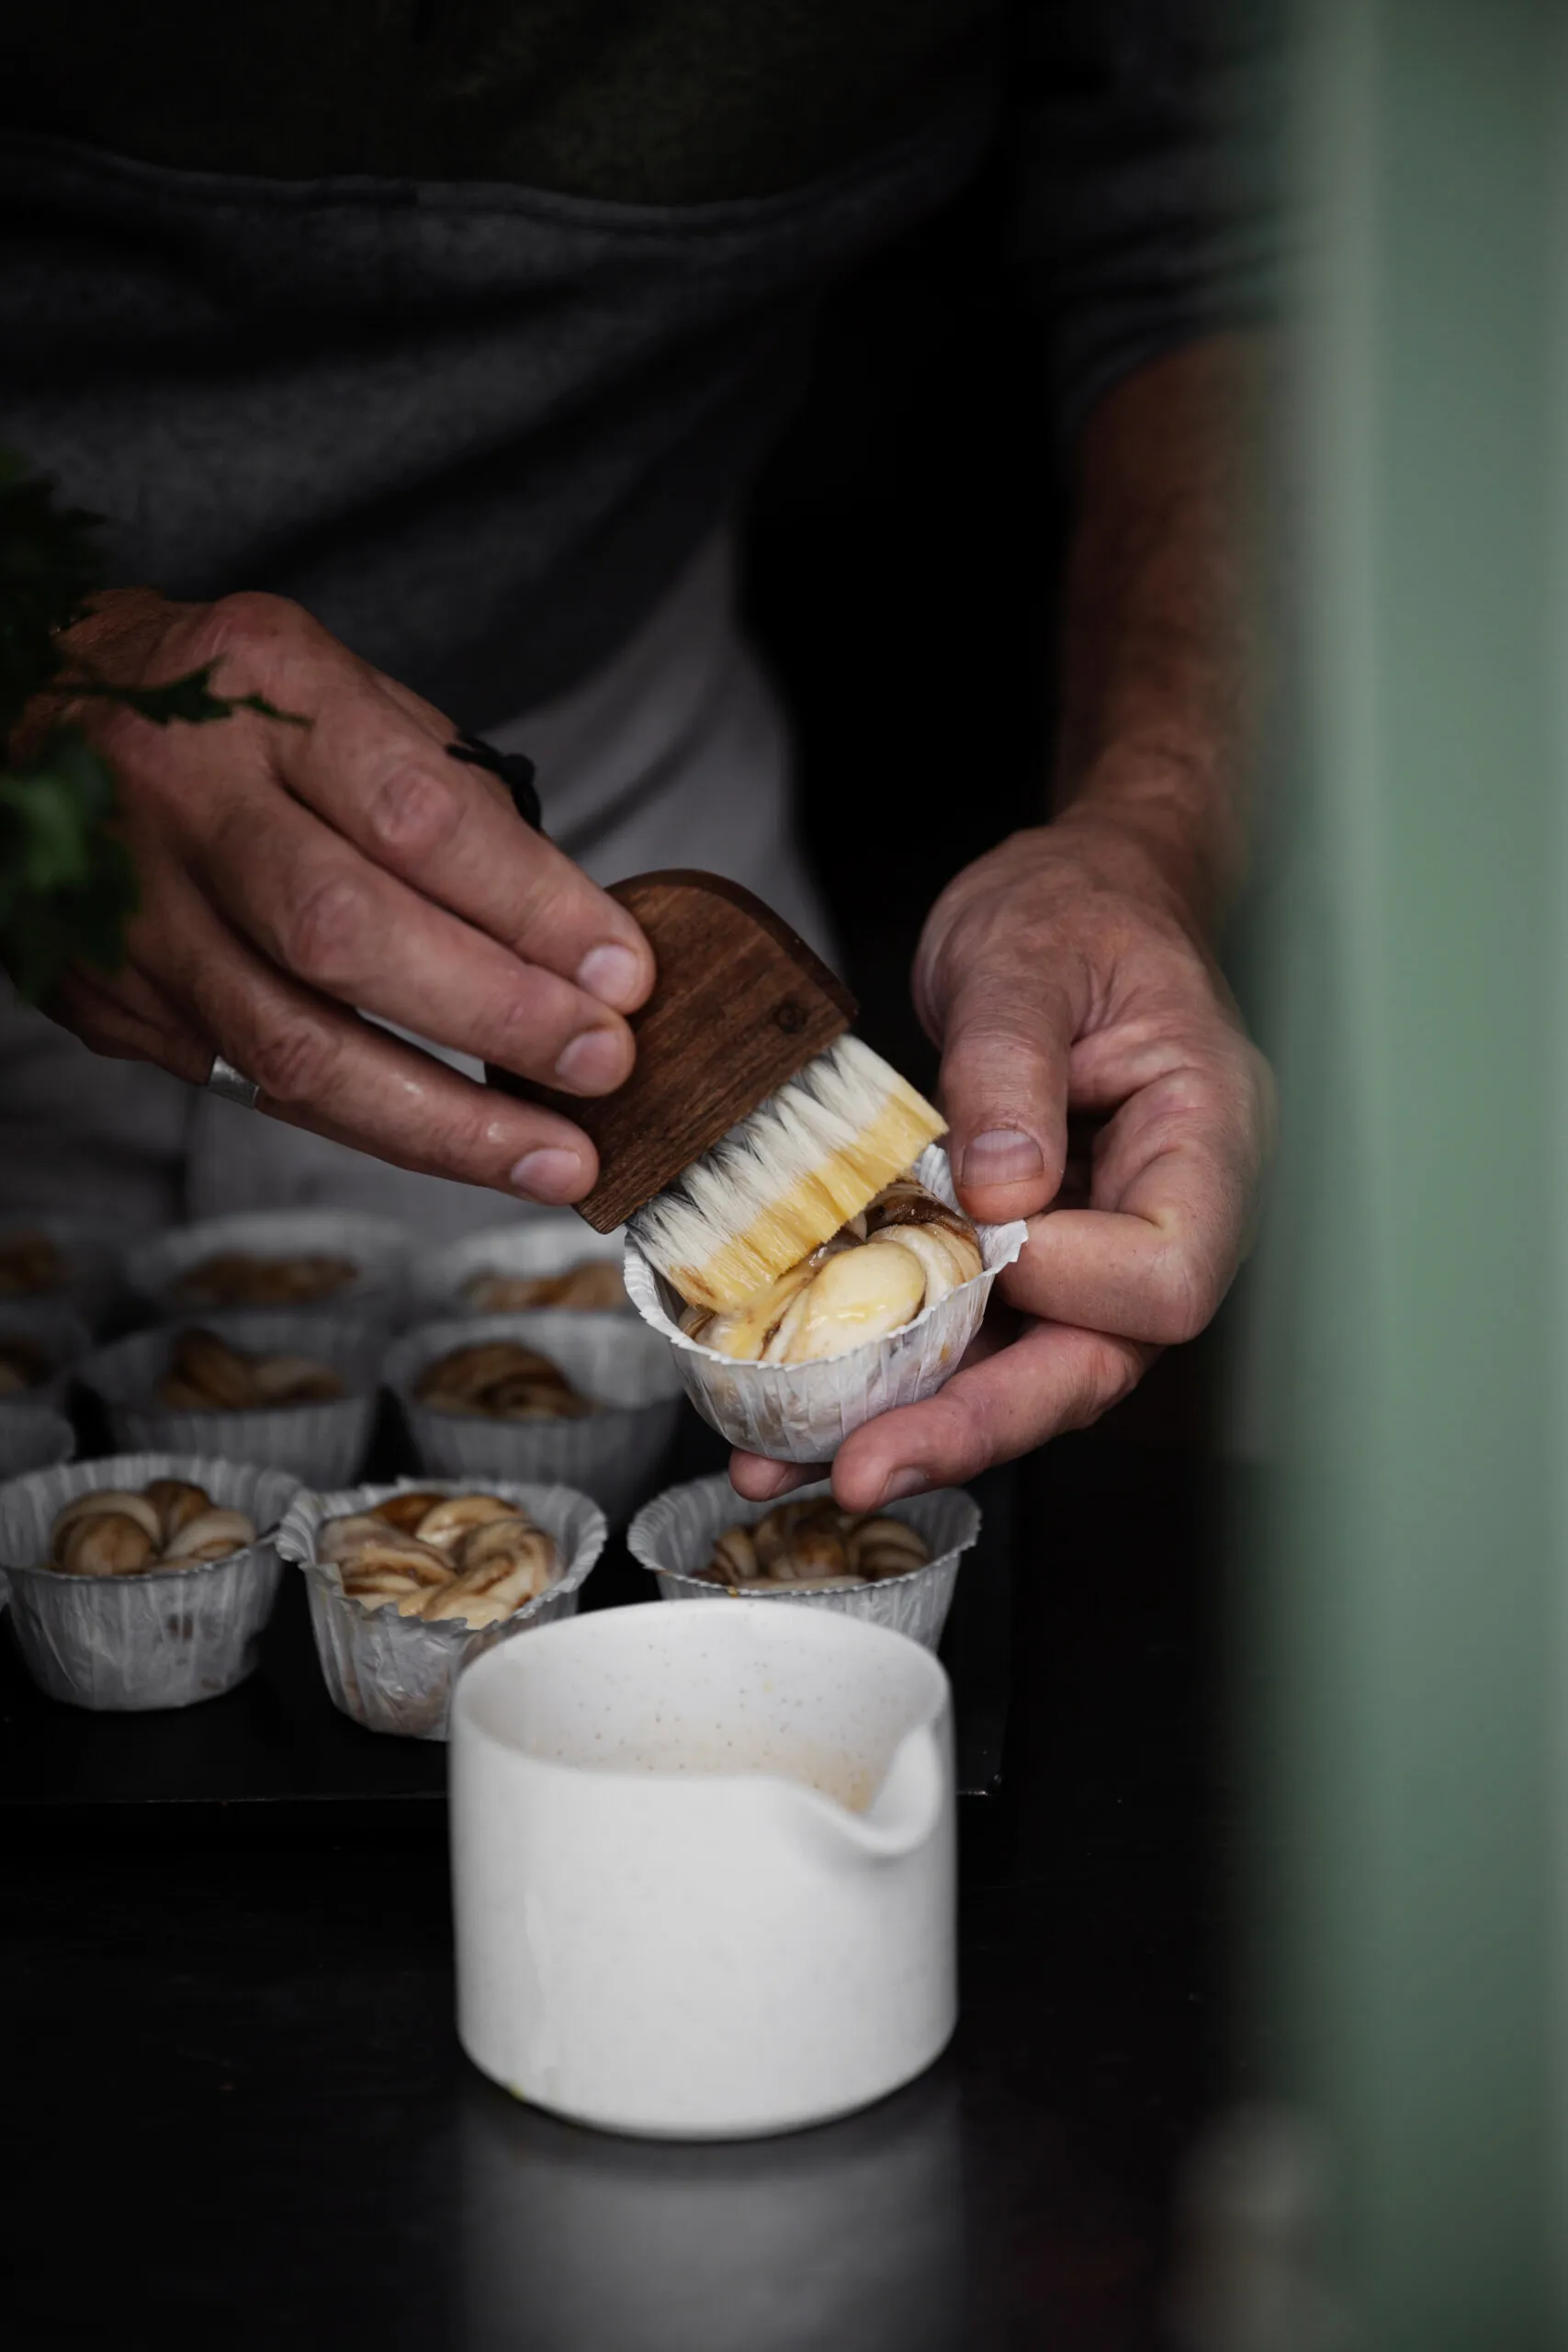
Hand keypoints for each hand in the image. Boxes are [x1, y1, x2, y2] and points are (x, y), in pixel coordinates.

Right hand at [32, 590, 654, 1201]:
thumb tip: (573, 929)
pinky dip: (368, 1122)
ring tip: (554, 1156)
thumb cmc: (224, 705)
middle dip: (496, 1017)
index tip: (622, 971)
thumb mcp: (336, 685)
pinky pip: (251, 1083)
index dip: (531, 907)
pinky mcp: (109, 999)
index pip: (415, 816)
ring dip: (443, 1122)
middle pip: (347, 936)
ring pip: (291, 1047)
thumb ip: (442, 790)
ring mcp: (135, 910)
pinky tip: (454, 1146)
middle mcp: (183, 799)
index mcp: (260, 689)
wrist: (28, 709)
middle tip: (602, 1063)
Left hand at [730, 807, 1272, 1507]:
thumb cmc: (1076, 912)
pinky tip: (797, 1417)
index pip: (1165, 1275)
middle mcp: (1165, 1219)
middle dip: (975, 1423)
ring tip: (790, 1463)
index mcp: (1206, 1141)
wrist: (1070, 902)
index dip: (1070, 1279)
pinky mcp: (1031, 1265)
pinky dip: (888, 1380)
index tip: (980, 1231)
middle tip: (861, 1469)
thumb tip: (999, 1193)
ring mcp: (1097, 1253)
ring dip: (910, 1426)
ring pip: (1022, 1378)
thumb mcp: (1027, 956)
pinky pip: (972, 1341)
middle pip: (1093, 1365)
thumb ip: (1009, 1068)